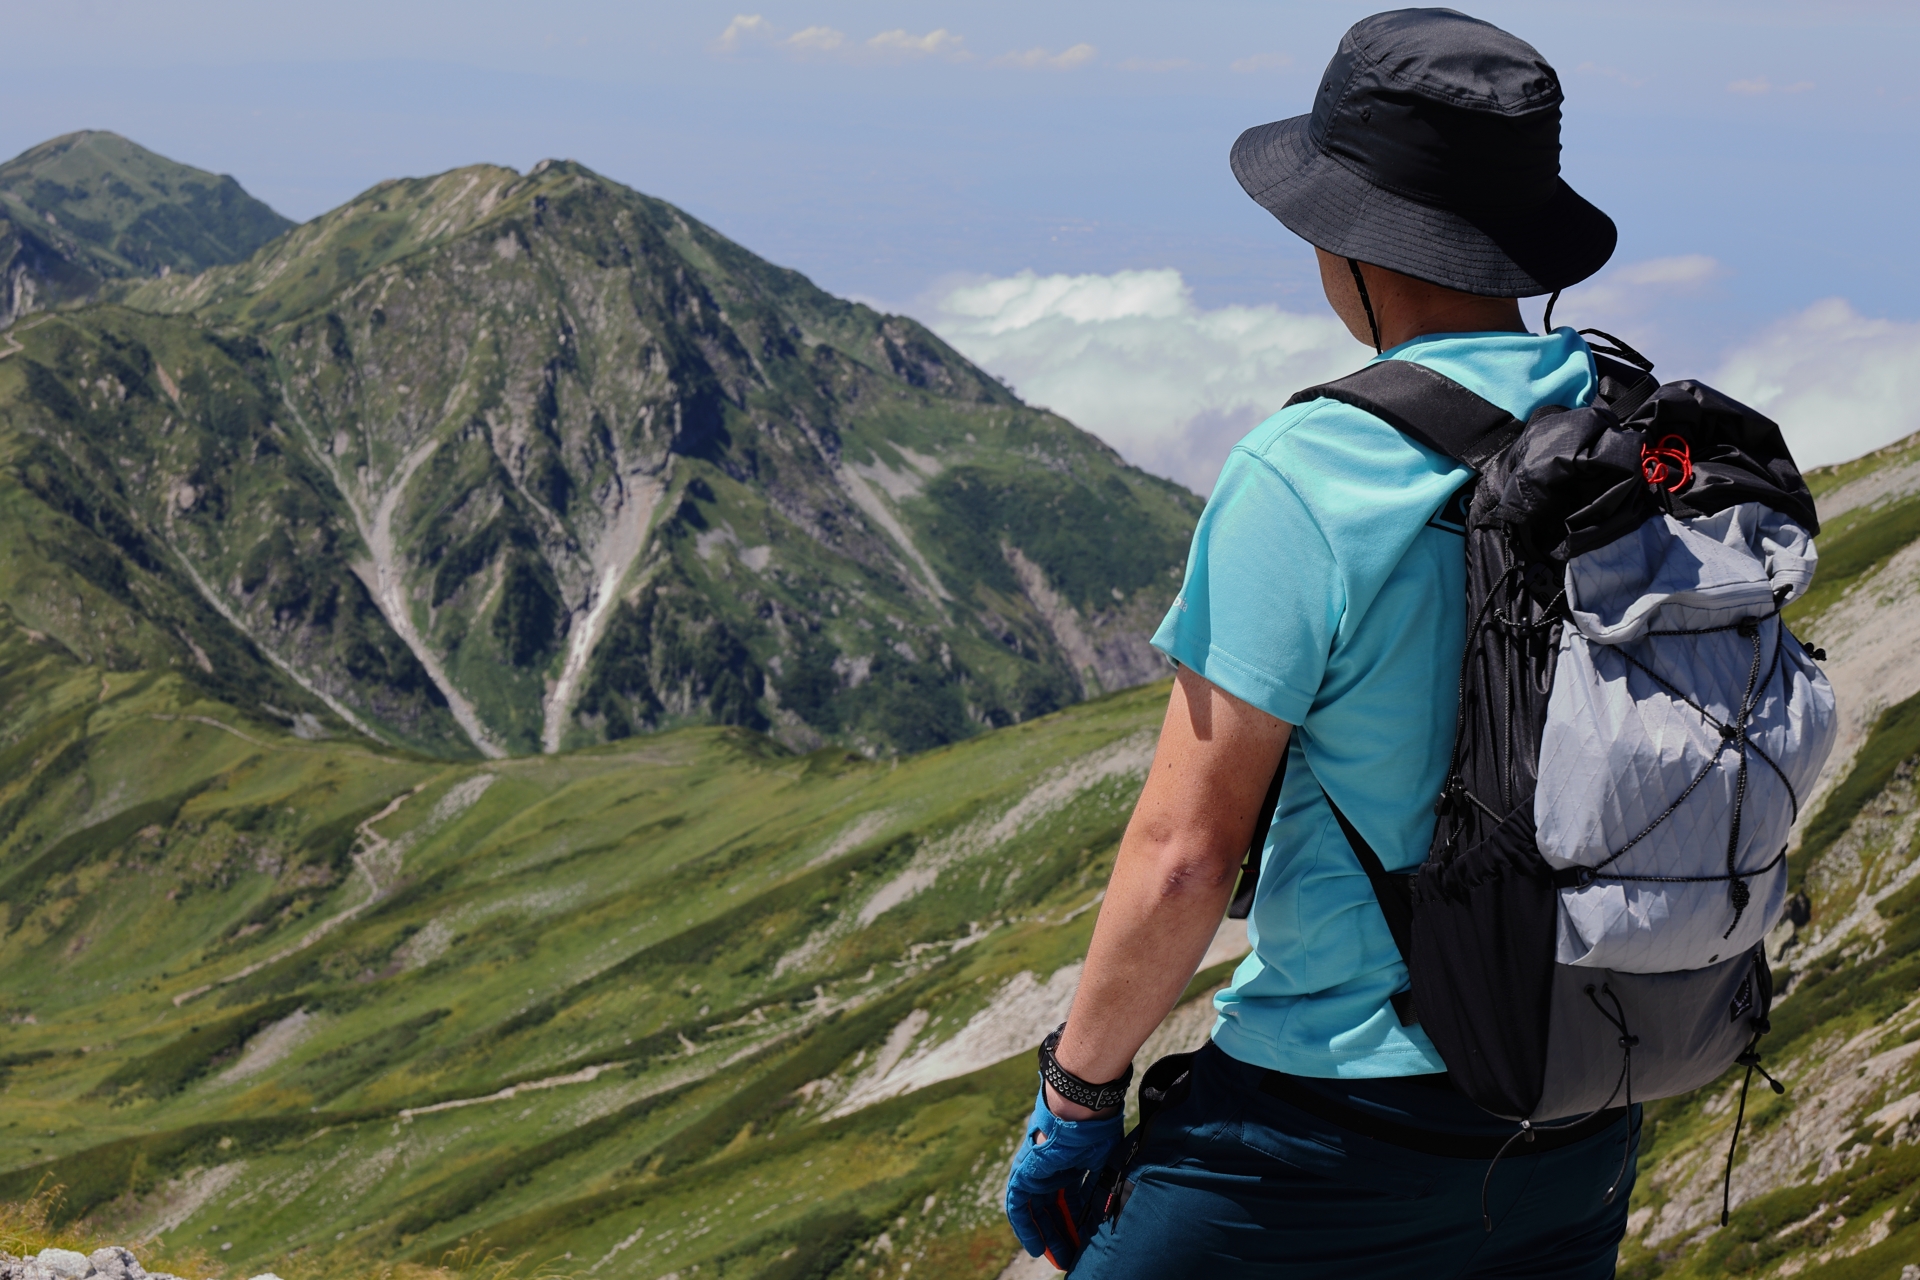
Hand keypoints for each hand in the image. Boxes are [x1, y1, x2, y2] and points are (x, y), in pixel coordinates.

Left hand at [1004, 1085, 1123, 1270]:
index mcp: (1067, 1164)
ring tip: (1058, 1258)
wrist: (1079, 1105)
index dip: (1075, 1223)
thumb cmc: (1095, 1128)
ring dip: (1046, 1235)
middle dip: (1061, 1234)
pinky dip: (1026, 1227)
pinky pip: (1018, 1205)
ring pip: (1035, 1210)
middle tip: (1071, 1256)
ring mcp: (1035, 1170)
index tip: (1083, 1242)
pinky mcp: (1023, 1172)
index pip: (1068, 1200)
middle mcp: (1049, 1169)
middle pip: (1051, 1208)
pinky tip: (1037, 1247)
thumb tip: (1104, 1213)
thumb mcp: (1101, 1165)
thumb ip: (1098, 1187)